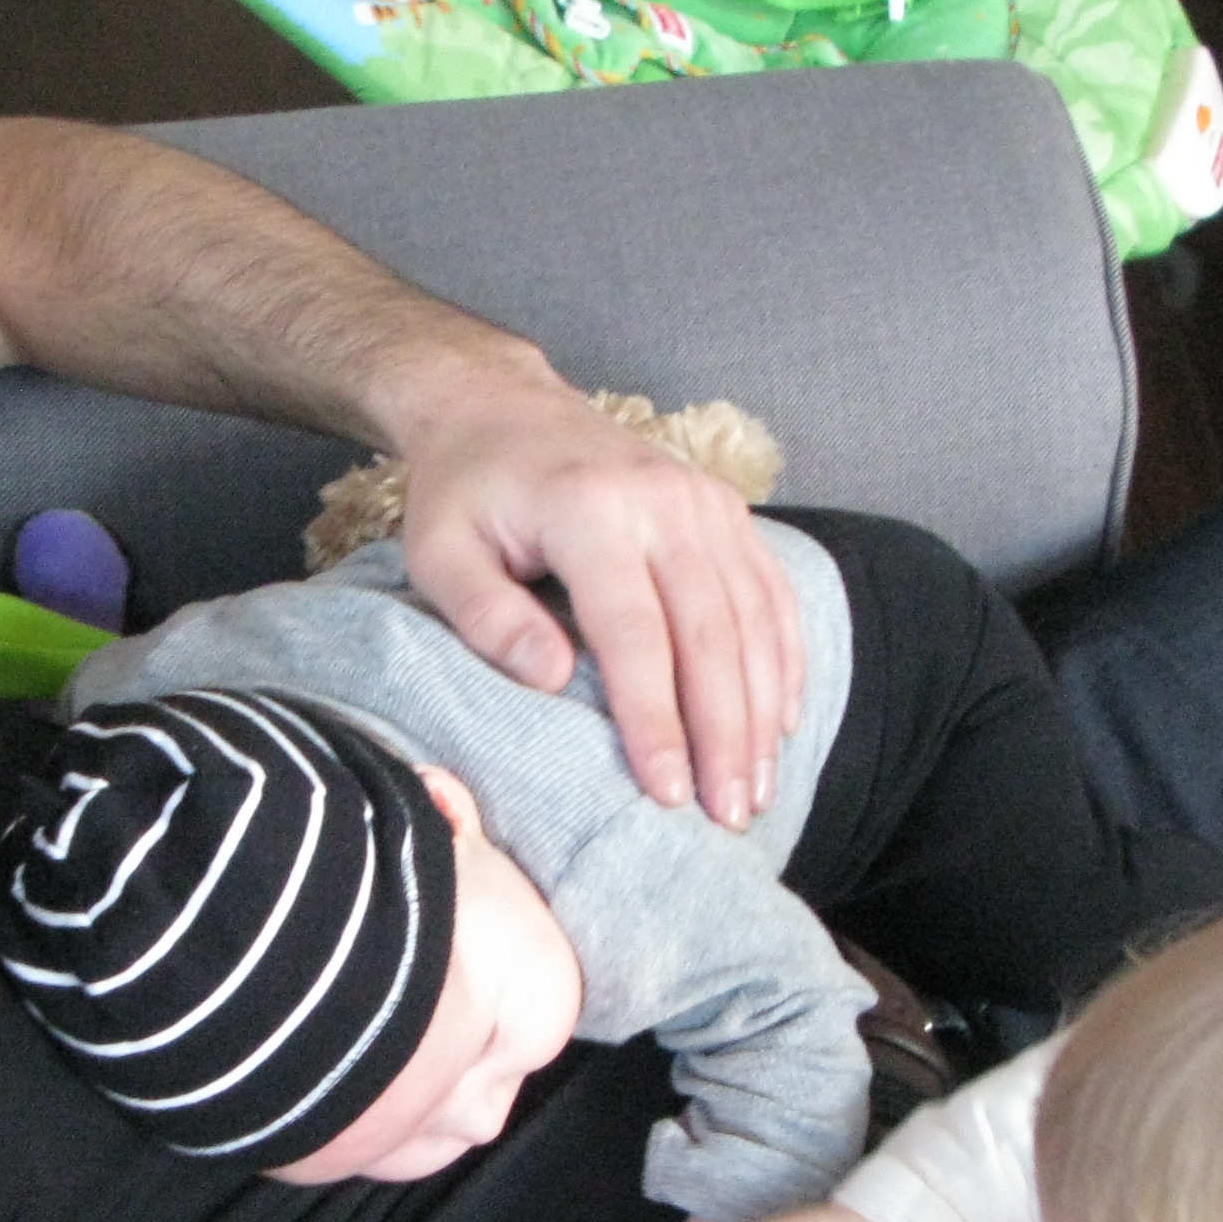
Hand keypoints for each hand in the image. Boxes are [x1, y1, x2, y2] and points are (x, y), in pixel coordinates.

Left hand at [387, 369, 803, 828]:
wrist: (503, 407)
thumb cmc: (465, 492)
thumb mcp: (440, 552)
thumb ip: (487, 616)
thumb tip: (552, 678)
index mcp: (589, 509)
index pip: (635, 634)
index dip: (656, 720)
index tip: (667, 793)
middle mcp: (662, 500)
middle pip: (710, 634)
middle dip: (724, 734)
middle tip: (728, 815)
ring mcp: (704, 501)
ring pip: (752, 620)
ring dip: (759, 711)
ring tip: (755, 791)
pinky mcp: (726, 509)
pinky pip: (770, 593)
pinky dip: (783, 661)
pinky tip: (780, 724)